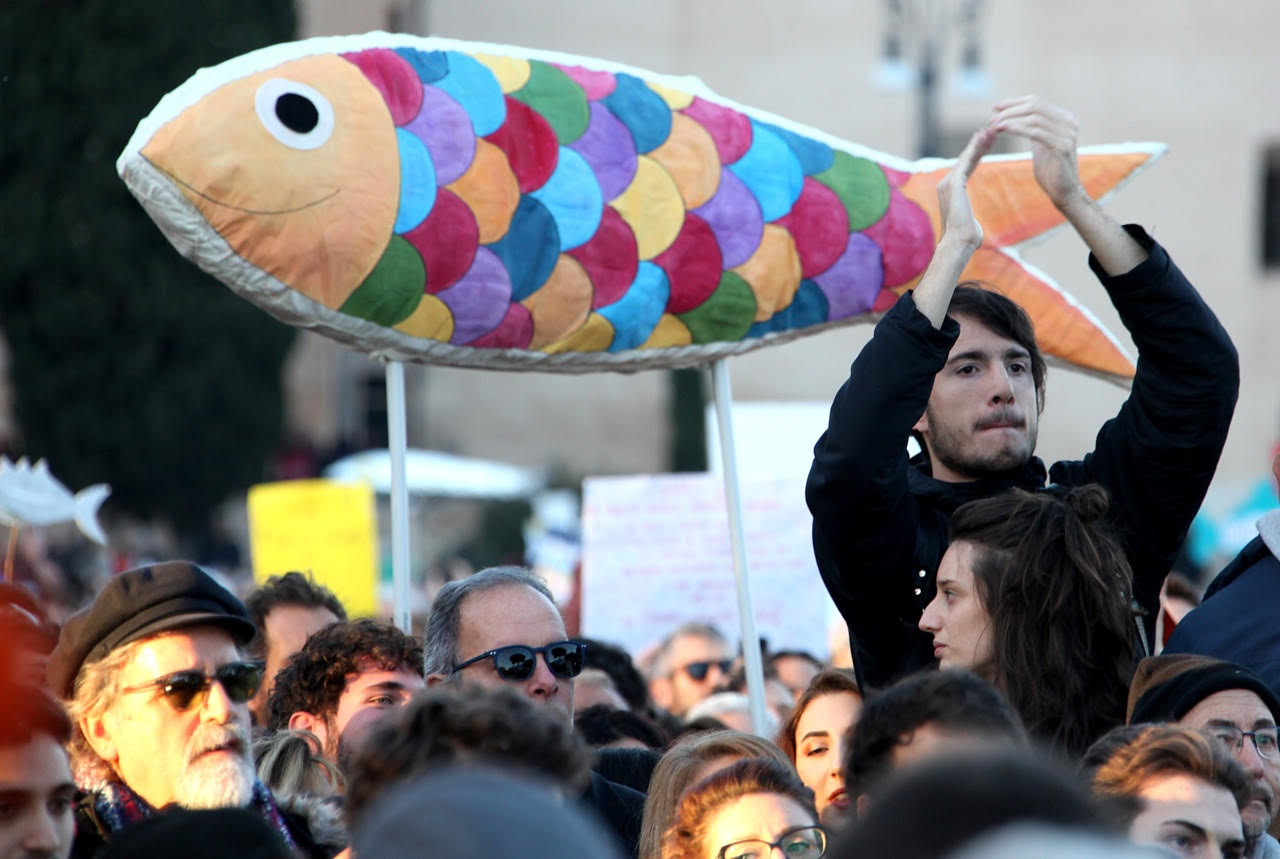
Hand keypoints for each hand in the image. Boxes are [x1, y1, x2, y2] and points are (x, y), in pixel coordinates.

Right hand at [937, 124, 996, 249]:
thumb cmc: (967, 239)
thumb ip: (971, 221)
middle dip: (979, 145)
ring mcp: (947, 182)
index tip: (988, 144)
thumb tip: (976, 230)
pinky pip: (966, 160)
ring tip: (991, 129)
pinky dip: (975, 148)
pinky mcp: (953, 183)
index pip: (966, 168)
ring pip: (966, 157)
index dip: (977, 155)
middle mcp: (945, 184)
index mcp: (950, 192)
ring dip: (978, 142)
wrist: (959, 243)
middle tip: (991, 130)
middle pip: (965, 160)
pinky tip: (984, 137)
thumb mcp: (971, 226)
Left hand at [991, 95, 1083, 209]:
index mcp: (1065, 119)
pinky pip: (1036, 132)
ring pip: (1034, 118)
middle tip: (992, 120)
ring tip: (994, 126)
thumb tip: (1015, 117)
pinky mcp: (1062, 147)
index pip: (1036, 102)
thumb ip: (1034, 129)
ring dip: (1010, 120)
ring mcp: (1067, 134)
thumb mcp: (1041, 144)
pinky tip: (1005, 130)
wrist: (1064, 192)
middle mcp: (1069, 123)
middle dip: (1010, 111)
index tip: (995, 107)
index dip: (1014, 102)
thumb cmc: (1050, 170)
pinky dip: (1018, 129)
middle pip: (1034, 106)